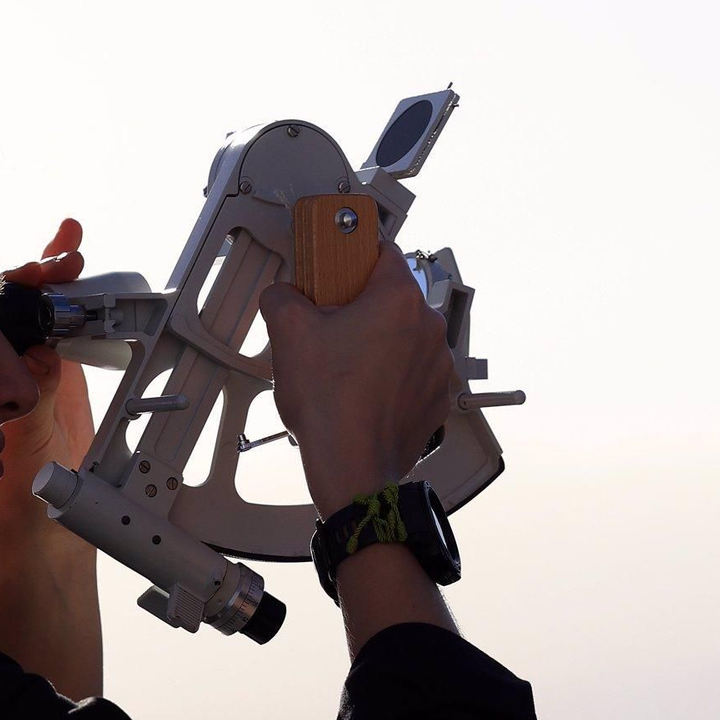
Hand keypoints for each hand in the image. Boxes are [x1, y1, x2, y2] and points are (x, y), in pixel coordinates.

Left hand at [0, 218, 96, 516]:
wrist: (45, 534)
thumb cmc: (18, 496)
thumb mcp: (25, 443)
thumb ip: (36, 402)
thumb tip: (43, 358)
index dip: (14, 288)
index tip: (34, 270)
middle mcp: (7, 370)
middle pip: (21, 306)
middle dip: (41, 272)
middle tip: (65, 251)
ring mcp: (36, 374)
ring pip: (46, 315)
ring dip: (59, 281)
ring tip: (71, 245)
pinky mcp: (64, 385)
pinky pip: (68, 337)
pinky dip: (79, 308)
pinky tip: (82, 278)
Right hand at [257, 240, 451, 517]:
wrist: (353, 469)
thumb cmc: (331, 408)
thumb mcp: (288, 336)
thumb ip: (281, 297)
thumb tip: (282, 295)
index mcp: (398, 298)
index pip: (381, 249)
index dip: (353, 255)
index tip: (337, 266)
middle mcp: (428, 325)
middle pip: (392, 297)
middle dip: (362, 307)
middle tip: (331, 328)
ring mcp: (437, 364)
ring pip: (404, 336)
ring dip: (379, 343)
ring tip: (345, 367)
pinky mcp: (436, 396)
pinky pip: (413, 373)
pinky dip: (392, 377)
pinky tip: (363, 392)